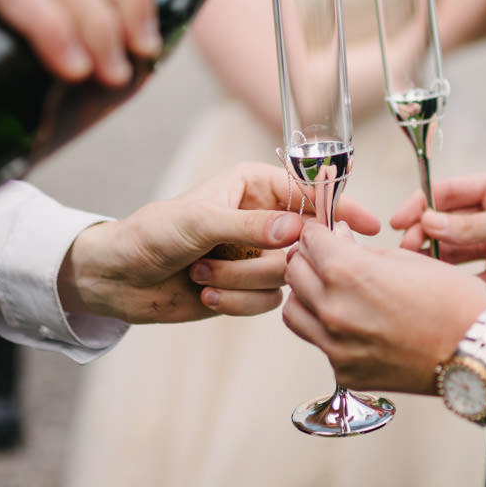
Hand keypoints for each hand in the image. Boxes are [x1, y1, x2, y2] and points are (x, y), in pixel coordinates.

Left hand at [59, 162, 379, 323]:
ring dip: (243, 281)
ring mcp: (257, 254)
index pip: (309, 192)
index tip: (368, 225)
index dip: (339, 207)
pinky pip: (268, 302)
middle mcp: (262, 217)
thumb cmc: (150, 234)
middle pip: (303, 241)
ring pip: (287, 275)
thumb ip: (250, 225)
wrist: (118, 279)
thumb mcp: (198, 222)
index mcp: (253, 184)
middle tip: (232, 261)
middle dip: (267, 258)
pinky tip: (206, 294)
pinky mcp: (248, 287)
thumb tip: (297, 229)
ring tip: (203, 274)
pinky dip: (236, 302)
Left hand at [284, 221, 485, 392]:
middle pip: (294, 273)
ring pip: (294, 312)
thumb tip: (338, 241)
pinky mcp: (345, 373)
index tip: (329, 234)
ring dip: (308, 296)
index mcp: (346, 272)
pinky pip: (319, 344)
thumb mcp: (407, 258)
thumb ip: (362, 251)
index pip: (308, 240)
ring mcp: (336, 347)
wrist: (479, 352)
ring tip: (335, 291)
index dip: (319, 232)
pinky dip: (328, 330)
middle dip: (309, 260)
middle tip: (330, 258)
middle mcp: (332, 310)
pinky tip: (356, 324)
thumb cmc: (454, 301)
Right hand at [393, 171, 485, 333]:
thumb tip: (428, 222)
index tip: (399, 221)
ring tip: (416, 270)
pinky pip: (471, 278)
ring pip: (455, 250)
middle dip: (424, 233)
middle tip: (407, 250)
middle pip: (447, 222)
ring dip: (435, 258)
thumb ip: (473, 225)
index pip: (449, 192)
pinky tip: (439, 289)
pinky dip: (455, 283)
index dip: (421, 204)